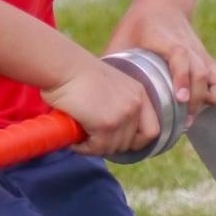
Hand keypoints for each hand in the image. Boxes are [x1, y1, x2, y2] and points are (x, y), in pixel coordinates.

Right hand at [42, 57, 160, 156]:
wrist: (63, 68)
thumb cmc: (77, 75)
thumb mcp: (110, 87)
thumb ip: (118, 104)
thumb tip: (114, 133)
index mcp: (139, 94)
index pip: (152, 131)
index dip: (136, 141)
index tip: (118, 141)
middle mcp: (135, 105)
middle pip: (129, 143)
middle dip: (109, 144)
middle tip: (91, 138)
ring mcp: (122, 115)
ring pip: (112, 148)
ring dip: (94, 147)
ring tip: (80, 136)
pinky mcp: (106, 124)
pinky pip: (96, 148)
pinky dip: (84, 148)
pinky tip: (75, 139)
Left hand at [107, 2, 215, 121]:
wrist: (163, 4)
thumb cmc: (137, 26)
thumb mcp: (121, 38)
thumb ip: (112, 61)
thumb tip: (95, 92)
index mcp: (165, 39)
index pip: (180, 56)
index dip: (182, 77)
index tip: (179, 99)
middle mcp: (188, 46)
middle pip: (200, 71)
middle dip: (194, 99)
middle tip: (181, 121)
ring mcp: (200, 53)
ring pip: (215, 77)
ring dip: (205, 100)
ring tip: (188, 118)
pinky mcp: (207, 60)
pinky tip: (199, 107)